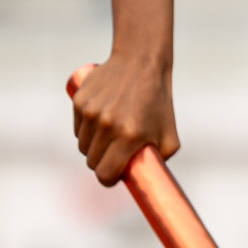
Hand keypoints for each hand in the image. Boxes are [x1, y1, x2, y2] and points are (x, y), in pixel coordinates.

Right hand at [72, 53, 180, 185]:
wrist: (141, 62)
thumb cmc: (158, 102)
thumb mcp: (170, 136)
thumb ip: (160, 164)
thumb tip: (148, 186)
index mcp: (130, 136)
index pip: (105, 174)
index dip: (109, 179)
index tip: (113, 176)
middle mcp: (108, 125)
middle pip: (92, 162)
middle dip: (102, 163)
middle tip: (114, 154)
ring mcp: (92, 112)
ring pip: (82, 146)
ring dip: (93, 147)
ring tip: (110, 133)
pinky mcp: (80, 101)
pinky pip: (77, 129)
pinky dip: (85, 130)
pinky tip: (100, 119)